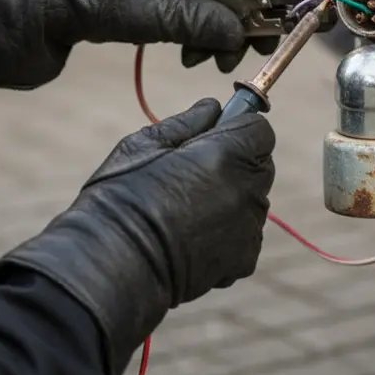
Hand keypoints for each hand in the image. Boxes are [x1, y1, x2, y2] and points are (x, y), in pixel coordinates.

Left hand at [0, 0, 279, 87]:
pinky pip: (206, 2)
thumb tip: (240, 35)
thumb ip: (203, 23)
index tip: (263, 42)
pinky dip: (202, 28)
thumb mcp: (156, 15)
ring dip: (218, 33)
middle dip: (235, 27)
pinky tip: (187, 49)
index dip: (262, 7)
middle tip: (225, 60)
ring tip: (195, 59)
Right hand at [0, 98, 274, 374]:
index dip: (237, 129)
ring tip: (187, 210)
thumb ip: (185, 122)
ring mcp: (248, 228)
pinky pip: (247, 235)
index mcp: (226, 154)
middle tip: (195, 173)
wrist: (114, 266)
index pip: (259, 129)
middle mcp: (246, 190)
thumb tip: (212, 108)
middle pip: (260, 165)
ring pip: (253, 201)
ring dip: (233, 198)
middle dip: (237, 162)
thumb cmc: (120, 199)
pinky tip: (193, 237)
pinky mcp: (243, 260)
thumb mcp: (142, 146)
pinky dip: (229, 233)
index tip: (214, 135)